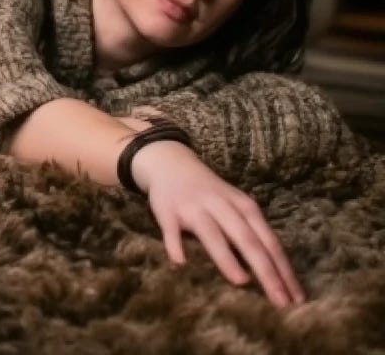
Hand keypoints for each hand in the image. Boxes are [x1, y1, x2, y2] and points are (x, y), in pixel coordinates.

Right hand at [130, 140, 304, 308]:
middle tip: (280, 302)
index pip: (268, 241)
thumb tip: (275, 275)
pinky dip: (175, 245)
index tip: (297, 300)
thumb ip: (251, 232)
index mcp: (243, 206)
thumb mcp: (236, 205)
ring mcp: (193, 207)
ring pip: (212, 234)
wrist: (170, 161)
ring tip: (241, 281)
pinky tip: (180, 262)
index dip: (283, 270)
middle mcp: (221, 205)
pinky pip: (171, 230)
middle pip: (246, 239)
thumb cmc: (210, 192)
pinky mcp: (167, 210)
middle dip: (265, 271)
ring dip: (226, 257)